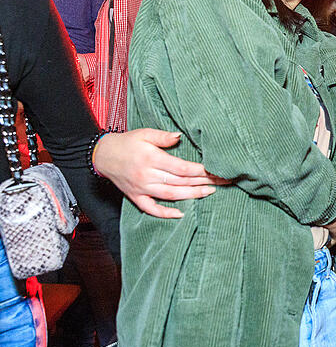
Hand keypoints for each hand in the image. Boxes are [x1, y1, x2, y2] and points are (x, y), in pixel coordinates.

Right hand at [94, 129, 227, 218]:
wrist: (102, 155)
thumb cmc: (126, 142)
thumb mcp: (144, 133)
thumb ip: (163, 136)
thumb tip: (180, 137)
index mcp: (151, 159)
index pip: (181, 168)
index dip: (199, 171)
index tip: (215, 170)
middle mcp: (147, 175)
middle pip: (180, 181)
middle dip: (202, 182)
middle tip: (221, 181)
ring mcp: (141, 188)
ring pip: (170, 195)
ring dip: (192, 195)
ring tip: (210, 192)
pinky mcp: (135, 196)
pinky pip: (151, 208)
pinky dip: (165, 213)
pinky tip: (181, 214)